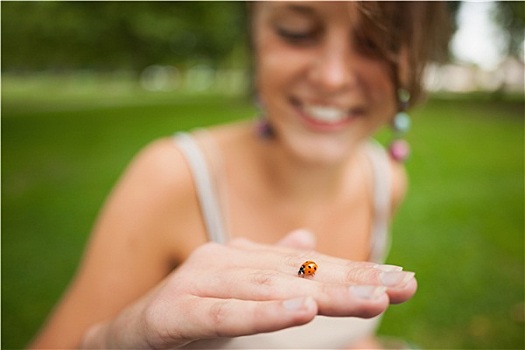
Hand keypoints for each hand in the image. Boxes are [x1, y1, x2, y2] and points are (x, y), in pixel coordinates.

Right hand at [81, 230, 416, 348]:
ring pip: (271, 289)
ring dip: (322, 293)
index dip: (356, 271)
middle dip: (354, 280)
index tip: (402, 280)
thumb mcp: (239, 294)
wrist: (128, 334)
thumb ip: (272, 269)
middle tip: (403, 284)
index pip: (310, 265)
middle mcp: (228, 261)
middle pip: (300, 272)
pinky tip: (302, 310)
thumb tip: (307, 240)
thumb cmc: (190, 313)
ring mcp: (203, 282)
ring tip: (371, 298)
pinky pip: (228, 314)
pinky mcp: (179, 310)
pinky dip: (265, 313)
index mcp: (246, 259)